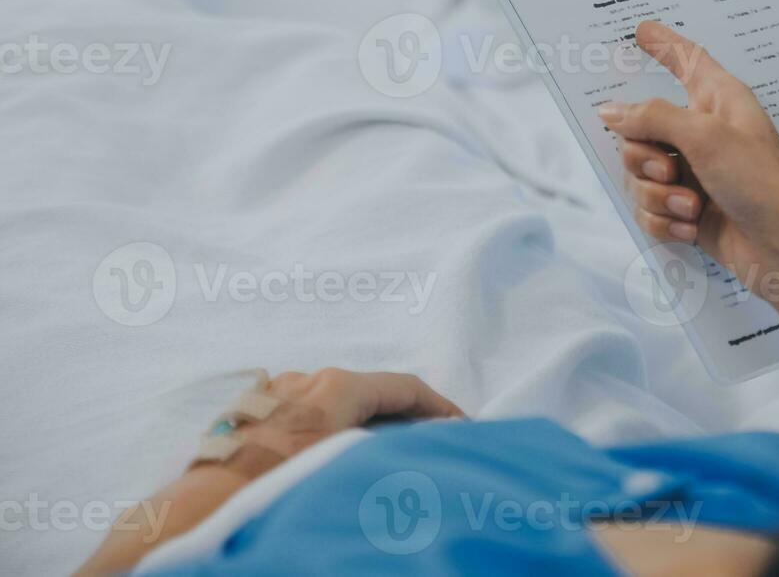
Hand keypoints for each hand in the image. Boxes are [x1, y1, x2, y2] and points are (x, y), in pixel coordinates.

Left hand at [77, 370, 462, 576]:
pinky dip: (326, 431)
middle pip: (370, 393)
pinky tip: (326, 460)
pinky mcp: (248, 415)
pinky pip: (301, 416)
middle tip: (426, 446)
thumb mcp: (355, 466)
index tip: (461, 427)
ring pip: (333, 404)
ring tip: (376, 459)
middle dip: (401, 419)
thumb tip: (435, 444)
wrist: (202, 514)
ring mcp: (273, 394)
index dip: (440, 409)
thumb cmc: (281, 490)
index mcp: (337, 386)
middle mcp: (306, 380)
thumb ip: (399, 450)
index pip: (406, 388)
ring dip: (361, 426)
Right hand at [598, 22, 778, 290]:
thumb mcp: (707, 137)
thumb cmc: (765, 185)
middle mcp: (704, 133)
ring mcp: (696, 174)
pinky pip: (650, 211)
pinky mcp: (689, 212)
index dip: (664, 44)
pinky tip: (690, 229)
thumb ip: (653, 118)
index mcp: (719, 100)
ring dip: (659, 197)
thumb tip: (611, 110)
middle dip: (644, 158)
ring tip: (692, 207)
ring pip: (640, 176)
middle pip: (640, 130)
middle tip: (670, 171)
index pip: (687, 60)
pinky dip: (664, 222)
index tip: (642, 29)